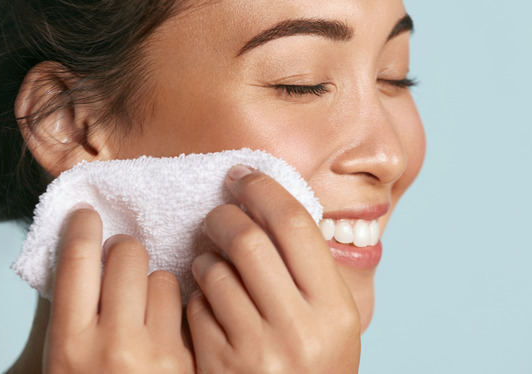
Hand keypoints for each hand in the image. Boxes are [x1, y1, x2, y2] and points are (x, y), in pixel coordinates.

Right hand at [43, 208, 193, 373]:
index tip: (86, 215)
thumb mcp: (62, 357)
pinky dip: (174, 313)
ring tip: (141, 313)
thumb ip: (71, 309)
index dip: (82, 226)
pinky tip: (162, 333)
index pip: (78, 259)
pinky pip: (188, 306)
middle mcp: (115, 345)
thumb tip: (82, 251)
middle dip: (122, 251)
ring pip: (162, 277)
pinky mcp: (191, 358)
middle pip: (127, 254)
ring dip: (152, 286)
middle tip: (117, 264)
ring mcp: (158, 352)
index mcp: (71, 344)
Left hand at [186, 166, 360, 372]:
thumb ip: (312, 270)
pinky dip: (197, 293)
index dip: (264, 190)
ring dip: (206, 255)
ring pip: (214, 271)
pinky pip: (196, 308)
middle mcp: (299, 329)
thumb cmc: (314, 367)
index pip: (294, 225)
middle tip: (218, 213)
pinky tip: (208, 298)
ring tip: (212, 258)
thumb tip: (273, 204)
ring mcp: (256, 352)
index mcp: (335, 310)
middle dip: (225, 216)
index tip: (243, 176)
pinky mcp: (219, 367)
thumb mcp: (334, 322)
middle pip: (247, 239)